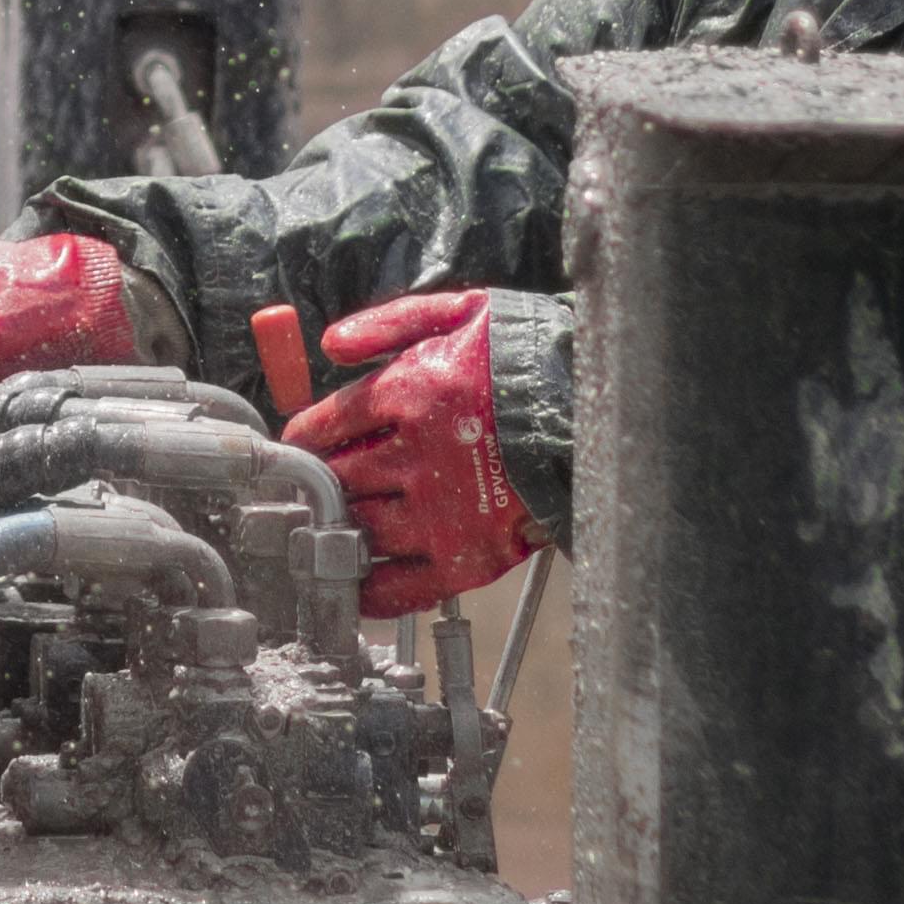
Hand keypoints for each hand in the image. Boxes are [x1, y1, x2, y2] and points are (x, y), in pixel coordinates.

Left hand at [283, 290, 537, 617]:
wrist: (604, 410)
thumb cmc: (530, 358)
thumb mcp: (463, 313)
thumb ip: (390, 322)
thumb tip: (329, 343)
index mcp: (411, 391)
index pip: (325, 424)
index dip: (303, 438)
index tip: (299, 447)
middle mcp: (418, 455)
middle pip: (336, 479)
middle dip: (317, 482)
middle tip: (308, 489)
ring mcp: (441, 511)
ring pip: (359, 529)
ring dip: (338, 529)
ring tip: (329, 527)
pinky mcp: (467, 556)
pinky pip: (399, 586)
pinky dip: (369, 590)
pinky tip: (354, 583)